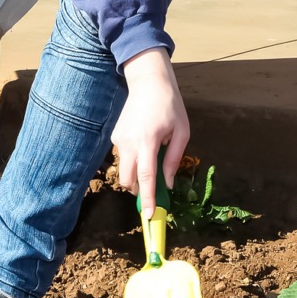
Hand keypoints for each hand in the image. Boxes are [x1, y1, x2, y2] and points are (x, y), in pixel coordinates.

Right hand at [111, 48, 188, 218]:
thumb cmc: (170, 106)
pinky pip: (123, 157)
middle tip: (153, 190)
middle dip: (138, 191)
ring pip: (124, 170)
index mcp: (148, 141)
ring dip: (136, 175)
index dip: (148, 198)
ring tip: (152, 157)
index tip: (149, 215)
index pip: (145, 177)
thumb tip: (167, 184)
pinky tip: (144, 144)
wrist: (148, 82)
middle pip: (128, 180)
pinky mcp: (115, 136)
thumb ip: (174, 159)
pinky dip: (133, 160)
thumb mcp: (182, 131)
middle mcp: (129, 142)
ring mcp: (119, 139)